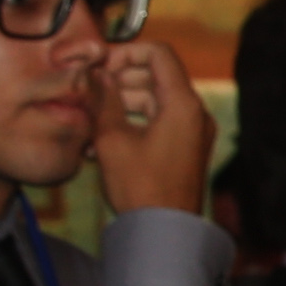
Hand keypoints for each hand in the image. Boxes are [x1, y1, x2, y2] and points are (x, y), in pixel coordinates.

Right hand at [90, 38, 213, 215]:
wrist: (165, 232)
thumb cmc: (142, 189)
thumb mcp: (112, 139)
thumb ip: (102, 100)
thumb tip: (94, 72)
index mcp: (184, 105)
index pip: (158, 53)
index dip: (125, 52)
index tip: (99, 65)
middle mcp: (195, 113)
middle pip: (155, 75)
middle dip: (119, 79)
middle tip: (89, 91)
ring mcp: (193, 131)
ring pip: (153, 99)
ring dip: (120, 103)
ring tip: (90, 120)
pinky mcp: (185, 147)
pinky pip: (158, 121)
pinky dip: (132, 121)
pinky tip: (101, 137)